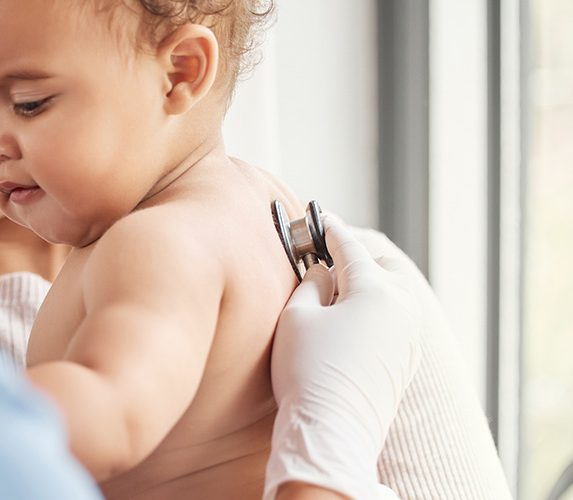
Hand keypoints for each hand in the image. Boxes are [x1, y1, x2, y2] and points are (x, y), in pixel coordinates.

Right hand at [264, 217, 421, 499]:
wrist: (332, 432)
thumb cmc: (309, 372)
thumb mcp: (297, 316)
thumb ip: (311, 283)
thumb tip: (322, 272)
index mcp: (376, 290)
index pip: (350, 247)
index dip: (328, 229)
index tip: (317, 217)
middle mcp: (402, 309)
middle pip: (381, 266)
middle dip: (355, 255)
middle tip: (326, 252)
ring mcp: (409, 338)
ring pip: (392, 294)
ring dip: (367, 284)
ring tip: (337, 285)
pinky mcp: (405, 363)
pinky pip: (394, 320)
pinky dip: (375, 309)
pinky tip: (350, 318)